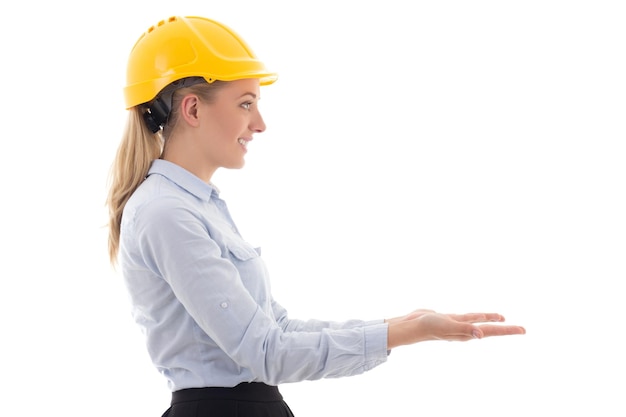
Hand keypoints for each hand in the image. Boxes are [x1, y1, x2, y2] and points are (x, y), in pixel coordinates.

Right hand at [386, 310, 524, 348]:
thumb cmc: (429, 326)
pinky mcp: (451, 319)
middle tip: (522, 330)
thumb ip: (465, 328)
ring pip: (480, 321)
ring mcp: (458, 325)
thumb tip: (482, 334)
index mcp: (467, 333)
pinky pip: (469, 317)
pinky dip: (478, 316)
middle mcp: (466, 331)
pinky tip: (480, 316)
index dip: (507, 330)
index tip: (523, 330)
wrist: (412, 325)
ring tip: (503, 319)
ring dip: (492, 320)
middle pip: (490, 329)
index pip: (492, 332)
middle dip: (505, 329)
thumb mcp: (448, 326)